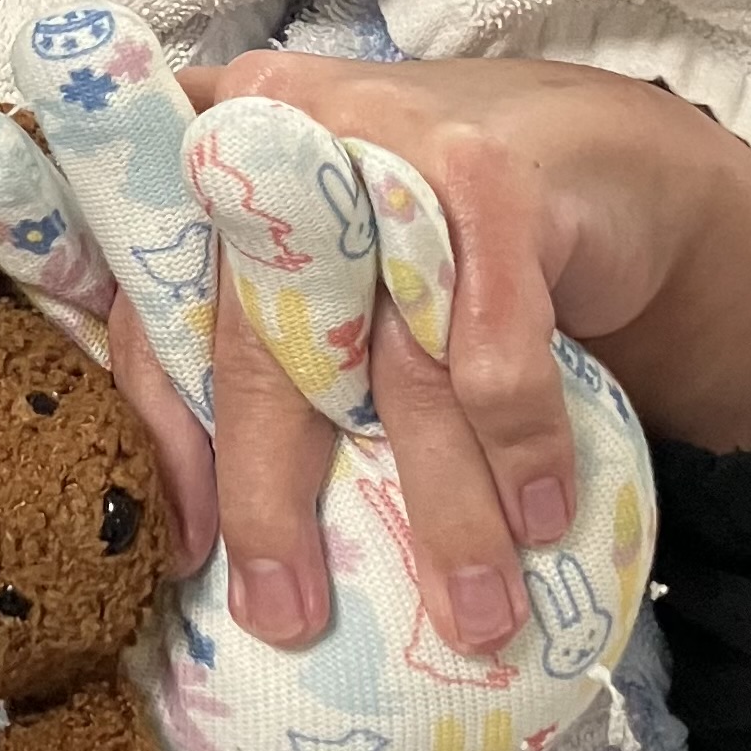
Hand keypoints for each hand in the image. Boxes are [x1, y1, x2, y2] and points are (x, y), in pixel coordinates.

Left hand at [105, 55, 750, 659]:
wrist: (597, 144)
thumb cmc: (426, 219)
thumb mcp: (321, 255)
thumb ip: (243, 325)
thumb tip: (192, 522)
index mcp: (214, 156)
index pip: (152, 308)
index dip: (164, 439)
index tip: (186, 555)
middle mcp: (286, 133)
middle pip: (258, 345)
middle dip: (272, 500)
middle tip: (288, 617)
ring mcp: (392, 148)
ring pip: (391, 363)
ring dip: (440, 509)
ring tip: (470, 617)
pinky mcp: (498, 180)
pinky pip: (492, 346)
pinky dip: (520, 445)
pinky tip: (543, 519)